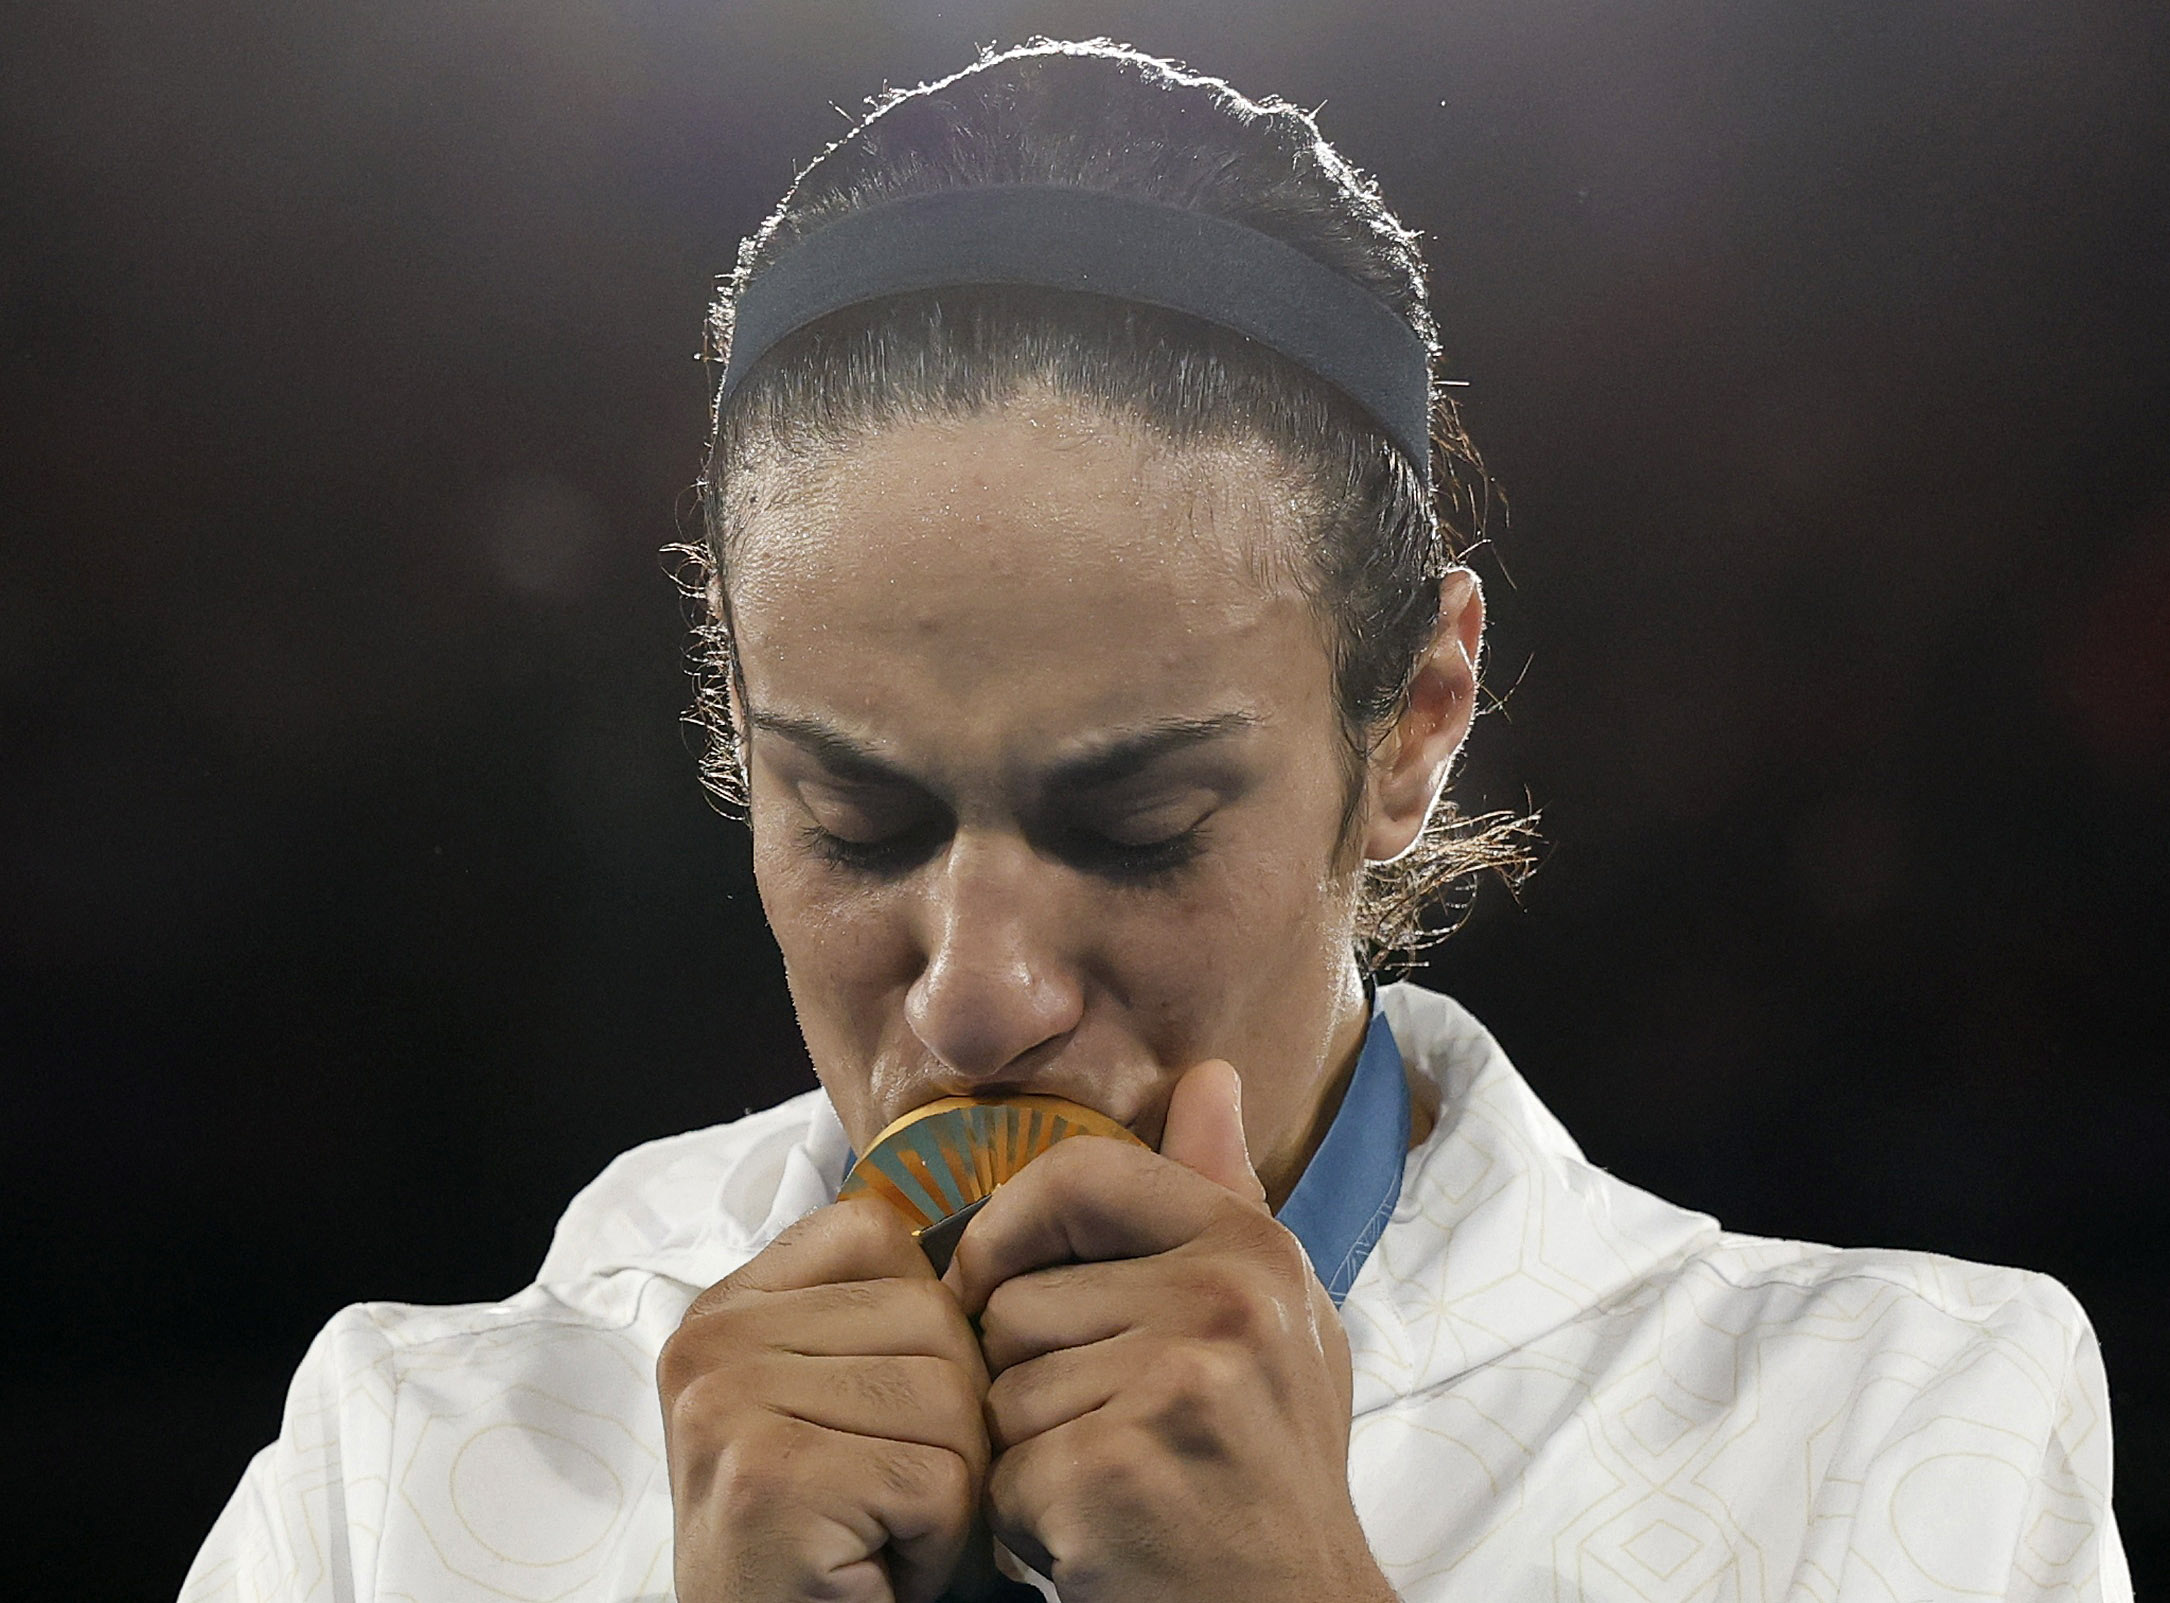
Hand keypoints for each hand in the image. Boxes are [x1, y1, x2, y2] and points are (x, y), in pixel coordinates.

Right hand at [659, 1198, 996, 1602]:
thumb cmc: (831, 1538)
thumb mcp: (834, 1399)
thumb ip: (874, 1317)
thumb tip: (986, 1253)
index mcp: (723, 1308)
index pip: (874, 1233)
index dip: (924, 1329)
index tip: (880, 1416)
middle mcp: (709, 1343)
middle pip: (931, 1317)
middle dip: (949, 1423)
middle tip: (884, 1498)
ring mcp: (729, 1406)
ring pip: (949, 1398)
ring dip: (949, 1489)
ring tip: (878, 1533)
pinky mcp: (772, 1480)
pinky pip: (940, 1481)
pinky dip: (937, 1545)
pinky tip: (875, 1569)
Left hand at [945, 1061, 1397, 1602]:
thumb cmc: (1262, 1471)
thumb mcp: (1268, 1321)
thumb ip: (1220, 1196)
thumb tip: (1209, 1074)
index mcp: (1253, 1249)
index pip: (1080, 1171)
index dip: (1014, 1226)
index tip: (1001, 1285)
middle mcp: (1227, 1301)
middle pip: (1017, 1298)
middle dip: (1034, 1381)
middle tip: (1116, 1438)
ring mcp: (1177, 1385)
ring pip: (1001, 1388)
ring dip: (1029, 1454)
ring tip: (1113, 1485)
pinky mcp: (1118, 1471)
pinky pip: (1000, 1471)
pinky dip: (1027, 1522)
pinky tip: (1097, 1538)